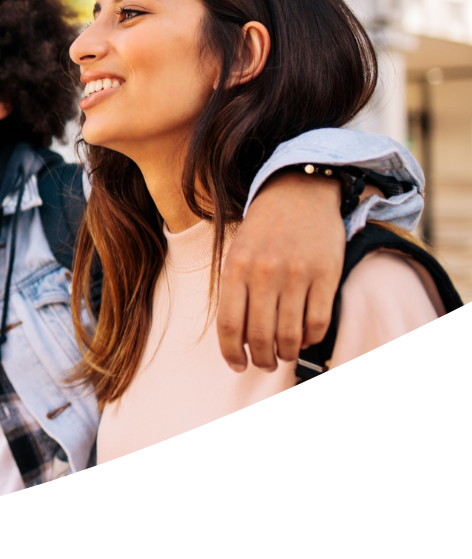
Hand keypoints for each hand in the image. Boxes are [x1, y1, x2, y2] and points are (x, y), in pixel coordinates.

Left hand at [218, 170, 343, 371]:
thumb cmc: (263, 230)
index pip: (231, 325)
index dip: (232, 353)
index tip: (237, 365)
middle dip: (261, 359)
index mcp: (236, 268)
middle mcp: (265, 273)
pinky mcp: (327, 275)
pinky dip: (310, 339)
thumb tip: (238, 339)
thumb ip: (235, 292)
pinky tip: (304, 338)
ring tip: (283, 355)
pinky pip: (318, 322)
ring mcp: (298, 275)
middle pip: (260, 336)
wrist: (299, 193)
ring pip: (290, 335)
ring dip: (286, 354)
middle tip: (264, 363)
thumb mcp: (237, 254)